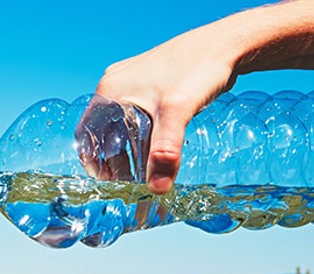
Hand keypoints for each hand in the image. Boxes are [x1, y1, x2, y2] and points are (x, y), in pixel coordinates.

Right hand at [92, 24, 238, 193]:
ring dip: (128, 147)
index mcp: (110, 90)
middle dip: (113, 158)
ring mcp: (133, 81)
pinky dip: (142, 134)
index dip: (93, 161)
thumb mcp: (178, 112)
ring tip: (143, 168)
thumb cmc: (199, 68)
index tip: (107, 183)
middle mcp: (116, 84)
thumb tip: (157, 189)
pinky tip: (157, 145)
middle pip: (103, 130)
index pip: (87, 134)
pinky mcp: (150, 82)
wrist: (226, 43)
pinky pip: (137, 114)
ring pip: (121, 123)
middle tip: (128, 181)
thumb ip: (165, 151)